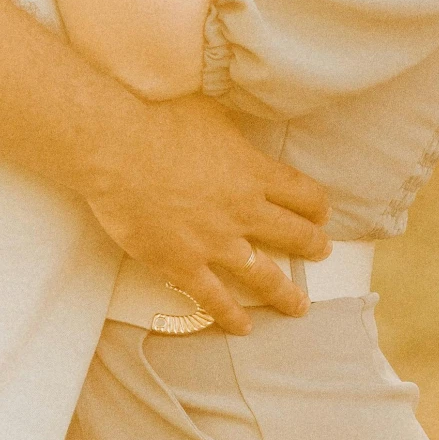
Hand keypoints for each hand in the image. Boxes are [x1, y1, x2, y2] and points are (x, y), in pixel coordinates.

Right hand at [86, 94, 330, 333]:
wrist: (117, 149)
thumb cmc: (158, 119)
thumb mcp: (211, 111)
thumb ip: (233, 131)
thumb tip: (240, 131)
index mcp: (253, 172)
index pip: (301, 193)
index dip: (316, 205)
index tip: (322, 213)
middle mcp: (243, 210)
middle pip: (291, 233)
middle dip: (311, 244)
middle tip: (322, 251)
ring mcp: (215, 242)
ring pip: (263, 274)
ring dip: (285, 292)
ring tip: (299, 305)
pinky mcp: (183, 264)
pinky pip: (214, 298)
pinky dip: (231, 315)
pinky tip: (244, 327)